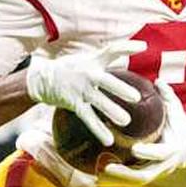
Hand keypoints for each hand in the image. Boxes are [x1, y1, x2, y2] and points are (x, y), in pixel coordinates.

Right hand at [26, 41, 145, 145]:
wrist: (41, 78)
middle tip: (136, 97)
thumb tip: (125, 55)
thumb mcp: (86, 59)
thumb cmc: (69, 68)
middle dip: (120, 89)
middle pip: (107, 81)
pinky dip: (98, 129)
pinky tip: (109, 140)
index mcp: (94, 61)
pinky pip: (88, 118)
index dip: (127, 47)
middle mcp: (88, 74)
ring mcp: (81, 90)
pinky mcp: (74, 103)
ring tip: (125, 121)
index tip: (144, 46)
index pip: (112, 50)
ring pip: (98, 102)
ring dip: (112, 111)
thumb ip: (104, 59)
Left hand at [102, 80, 185, 185]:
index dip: (148, 153)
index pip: (161, 153)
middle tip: (107, 167)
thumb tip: (159, 81)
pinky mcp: (149, 175)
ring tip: (98, 176)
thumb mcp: (176, 110)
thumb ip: (168, 96)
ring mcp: (156, 172)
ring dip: (117, 181)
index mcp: (172, 148)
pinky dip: (116, 182)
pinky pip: (131, 182)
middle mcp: (165, 165)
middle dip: (126, 174)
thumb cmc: (180, 124)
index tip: (134, 150)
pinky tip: (98, 180)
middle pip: (145, 175)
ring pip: (136, 182)